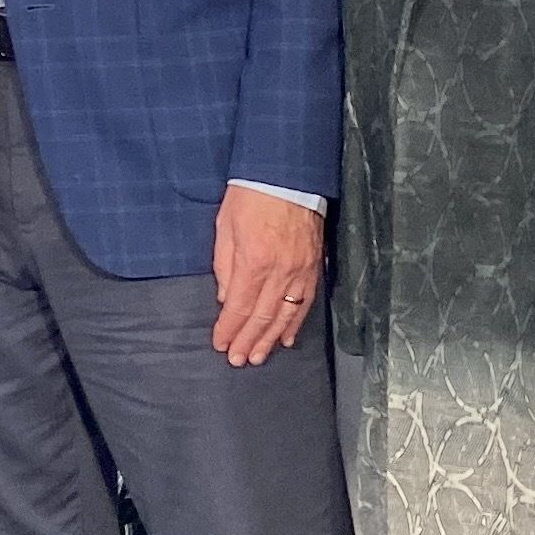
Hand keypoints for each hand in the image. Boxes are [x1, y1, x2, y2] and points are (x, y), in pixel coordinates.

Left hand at [209, 186, 323, 363]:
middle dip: (249, 341)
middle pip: (263, 316)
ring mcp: (301, 270)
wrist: (287, 173)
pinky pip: (305, 302)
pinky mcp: (314, 266)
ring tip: (259, 356)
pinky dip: (295, 322)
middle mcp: (280, 271)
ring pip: (286, 314)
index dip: (230, 329)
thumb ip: (224, 265)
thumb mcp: (225, 226)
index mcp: (254, 261)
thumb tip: (226, 299)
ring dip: (271, 339)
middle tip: (238, 360)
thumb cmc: (249, 196)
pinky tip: (287, 337)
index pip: (239, 306)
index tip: (220, 344)